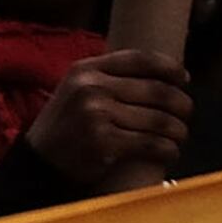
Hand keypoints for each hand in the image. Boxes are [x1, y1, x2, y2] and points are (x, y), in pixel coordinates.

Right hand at [24, 49, 190, 188]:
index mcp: (85, 69)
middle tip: (184, 116)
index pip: (140, 59)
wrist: (37, 163)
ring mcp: (96, 115)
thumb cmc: (66, 127)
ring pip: (161, 120)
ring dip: (178, 131)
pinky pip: (153, 144)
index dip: (169, 68)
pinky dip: (169, 150)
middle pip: (158, 91)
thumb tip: (163, 76)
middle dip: (181, 106)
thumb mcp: (76, 91)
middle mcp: (91, 88)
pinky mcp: (104, 142)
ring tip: (178, 137)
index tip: (184, 79)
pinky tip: (170, 152)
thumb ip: (108, 78)